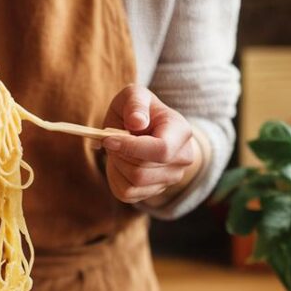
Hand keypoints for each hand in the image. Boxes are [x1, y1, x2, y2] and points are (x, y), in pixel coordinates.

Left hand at [101, 85, 200, 204]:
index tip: (108, 139)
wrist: (145, 129)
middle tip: (111, 139)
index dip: (131, 148)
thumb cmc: (139, 110)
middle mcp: (182, 159)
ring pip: (134, 184)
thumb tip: (137, 122)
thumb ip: (136, 104)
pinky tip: (120, 162)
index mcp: (181, 132)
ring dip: (117, 166)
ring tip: (118, 149)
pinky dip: (116, 178)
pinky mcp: (155, 192)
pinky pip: (127, 194)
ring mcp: (171, 178)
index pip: (161, 150)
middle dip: (119, 155)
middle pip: (141, 171)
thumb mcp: (135, 96)